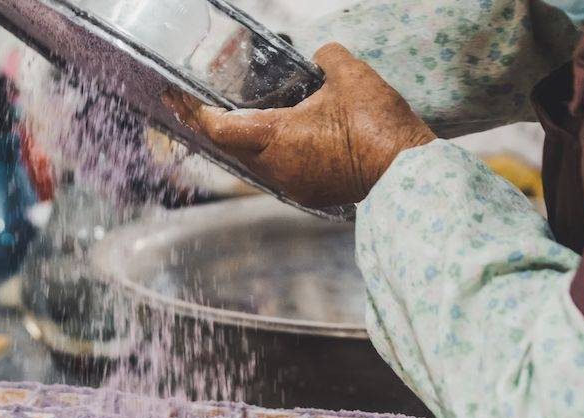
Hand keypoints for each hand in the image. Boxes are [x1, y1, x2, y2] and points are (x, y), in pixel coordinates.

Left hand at [163, 43, 434, 207]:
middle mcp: (276, 168)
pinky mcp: (311, 194)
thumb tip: (321, 56)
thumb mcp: (351, 76)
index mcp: (276, 138)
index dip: (194, 111)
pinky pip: (276, 172)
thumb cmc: (378, 127)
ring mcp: (293, 186)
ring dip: (239, 142)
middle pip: (229, 148)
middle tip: (192, 104)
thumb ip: (327, 59)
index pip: (219, 128)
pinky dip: (266, 154)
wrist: (408, 173)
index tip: (175, 97)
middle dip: (209, 125)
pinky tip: (274, 139)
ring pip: (252, 163)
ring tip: (229, 120)